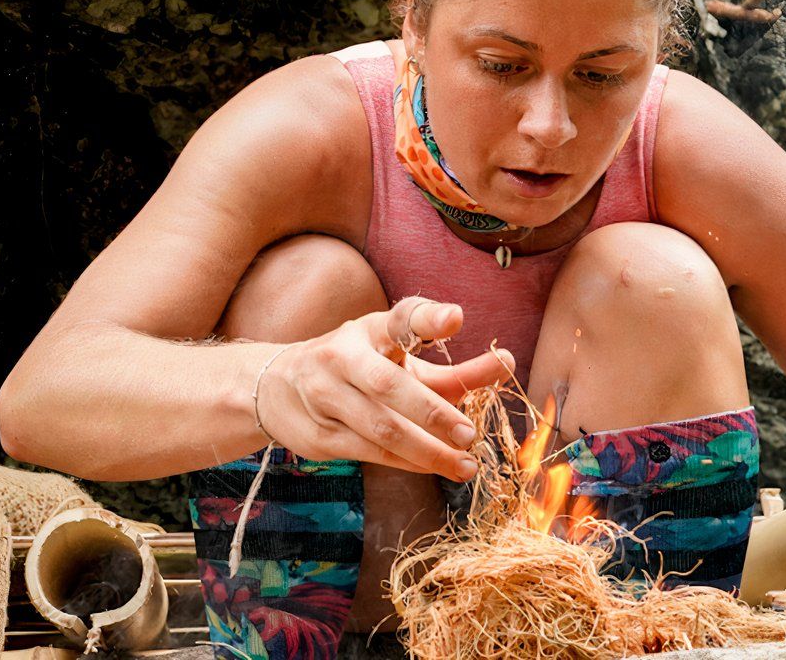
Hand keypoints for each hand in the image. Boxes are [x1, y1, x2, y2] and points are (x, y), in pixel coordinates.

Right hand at [255, 296, 515, 481]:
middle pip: (388, 385)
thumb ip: (455, 369)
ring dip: (426, 450)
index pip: (399, 319)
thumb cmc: (361, 371)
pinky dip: (406, 462)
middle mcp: (343, 356)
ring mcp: (324, 395)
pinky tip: (432, 467)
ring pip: (380, 428)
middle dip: (432, 412)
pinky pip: (369, 452)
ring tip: (465, 464)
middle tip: (470, 434)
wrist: (277, 388)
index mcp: (370, 330)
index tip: (456, 318)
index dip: (427, 319)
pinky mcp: (318, 433)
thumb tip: (507, 362)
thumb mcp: (405, 362)